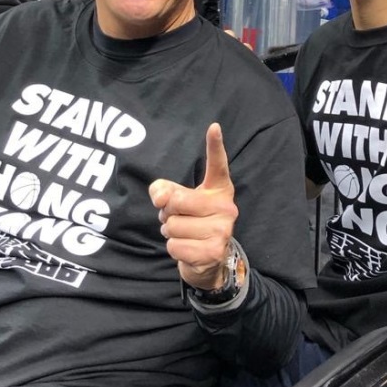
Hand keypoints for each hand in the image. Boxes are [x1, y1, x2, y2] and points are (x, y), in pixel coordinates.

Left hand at [149, 123, 237, 290]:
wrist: (209, 259)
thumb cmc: (192, 221)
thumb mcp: (176, 201)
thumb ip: (163, 191)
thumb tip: (160, 198)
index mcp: (219, 190)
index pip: (217, 165)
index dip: (214, 145)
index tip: (213, 127)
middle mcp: (226, 207)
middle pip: (177, 201)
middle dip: (169, 212)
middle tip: (179, 218)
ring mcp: (222, 230)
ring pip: (173, 226)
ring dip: (171, 233)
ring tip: (185, 234)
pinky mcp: (213, 252)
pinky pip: (174, 245)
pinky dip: (174, 248)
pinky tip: (188, 248)